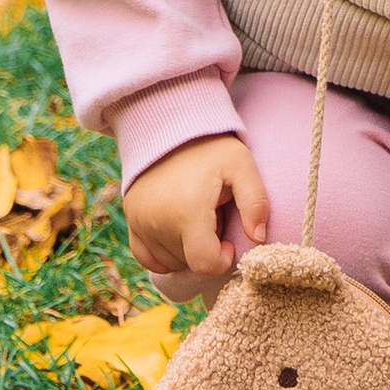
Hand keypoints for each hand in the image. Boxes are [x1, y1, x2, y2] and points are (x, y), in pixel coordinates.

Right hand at [123, 132, 270, 278]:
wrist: (169, 125)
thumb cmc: (210, 147)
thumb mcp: (241, 164)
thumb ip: (256, 201)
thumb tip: (258, 238)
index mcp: (187, 211)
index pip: (204, 264)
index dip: (222, 259)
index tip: (228, 240)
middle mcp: (158, 221)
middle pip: (188, 263)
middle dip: (206, 248)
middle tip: (212, 218)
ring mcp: (140, 222)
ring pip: (170, 262)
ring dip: (186, 250)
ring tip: (195, 216)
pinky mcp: (131, 220)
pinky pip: (146, 258)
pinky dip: (164, 255)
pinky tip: (178, 233)